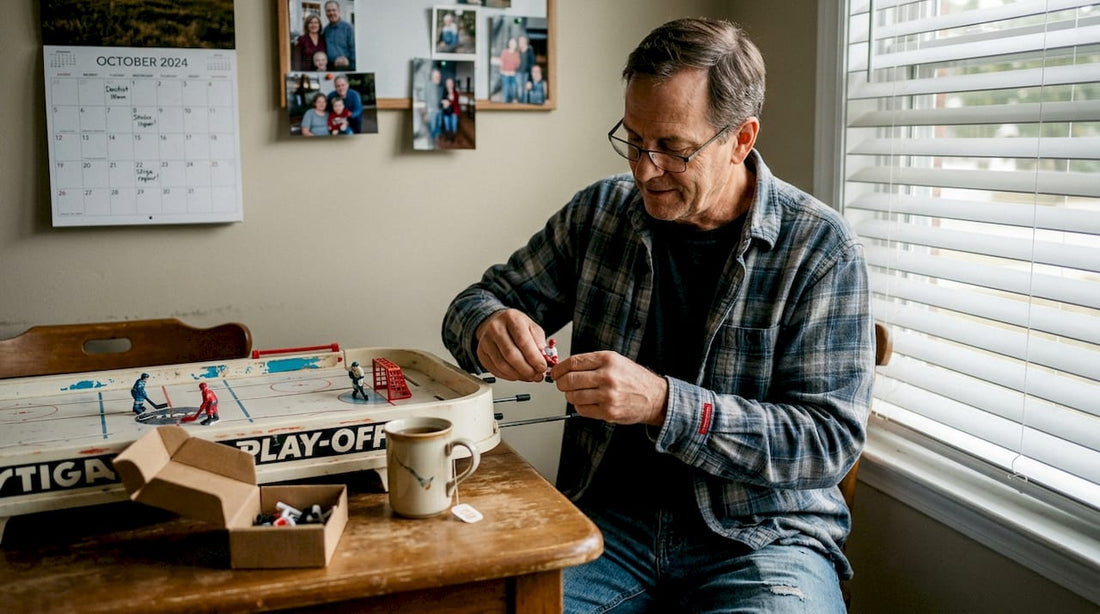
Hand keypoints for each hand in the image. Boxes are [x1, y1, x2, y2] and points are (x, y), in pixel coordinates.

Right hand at [475, 309, 548, 381]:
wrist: (497, 323)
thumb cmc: (516, 326)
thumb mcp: (532, 328)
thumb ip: (539, 343)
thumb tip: (543, 360)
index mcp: (512, 318)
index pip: (523, 341)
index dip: (534, 358)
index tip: (542, 367)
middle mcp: (496, 328)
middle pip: (511, 355)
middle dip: (526, 369)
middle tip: (536, 375)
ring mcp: (486, 341)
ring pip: (502, 365)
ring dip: (518, 375)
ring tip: (528, 376)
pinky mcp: (481, 353)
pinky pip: (494, 370)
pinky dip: (508, 376)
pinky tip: (517, 375)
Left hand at [550, 351, 667, 425]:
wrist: (655, 397)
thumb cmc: (634, 379)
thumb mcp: (616, 361)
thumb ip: (592, 363)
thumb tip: (566, 367)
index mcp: (608, 360)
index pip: (574, 362)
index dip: (559, 368)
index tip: (555, 372)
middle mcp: (608, 376)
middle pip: (570, 379)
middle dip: (560, 383)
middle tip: (561, 384)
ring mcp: (608, 395)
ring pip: (573, 396)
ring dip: (569, 395)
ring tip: (575, 393)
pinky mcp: (608, 411)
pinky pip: (582, 409)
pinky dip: (579, 406)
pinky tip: (586, 402)